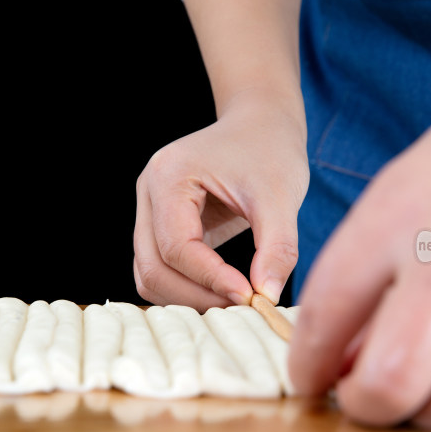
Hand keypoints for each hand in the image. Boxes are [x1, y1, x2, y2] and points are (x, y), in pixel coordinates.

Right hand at [134, 88, 308, 311]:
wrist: (260, 124)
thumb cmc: (270, 150)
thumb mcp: (281, 195)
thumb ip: (277, 247)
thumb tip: (267, 296)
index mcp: (168, 176)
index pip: (176, 246)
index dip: (211, 279)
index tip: (251, 296)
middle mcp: (148, 194)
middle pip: (152, 266)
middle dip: (196, 296)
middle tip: (243, 307)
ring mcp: (150, 211)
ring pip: (150, 275)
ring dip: (188, 298)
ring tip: (235, 301)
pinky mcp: (162, 226)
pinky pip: (162, 269)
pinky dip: (187, 288)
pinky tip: (224, 291)